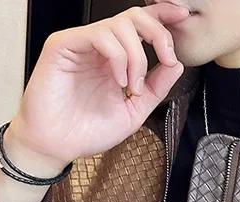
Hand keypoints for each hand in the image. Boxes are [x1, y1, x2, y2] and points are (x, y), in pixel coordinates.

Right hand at [5, 4, 189, 175]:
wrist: (56, 146)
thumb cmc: (87, 131)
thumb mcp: (133, 112)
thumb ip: (156, 89)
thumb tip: (177, 64)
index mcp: (116, 58)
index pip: (140, 26)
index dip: (162, 16)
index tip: (183, 18)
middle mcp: (99, 47)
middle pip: (134, 16)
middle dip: (158, 33)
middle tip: (166, 58)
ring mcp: (81, 43)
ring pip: (119, 25)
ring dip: (137, 56)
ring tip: (133, 86)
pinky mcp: (63, 45)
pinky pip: (98, 34)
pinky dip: (117, 57)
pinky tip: (118, 81)